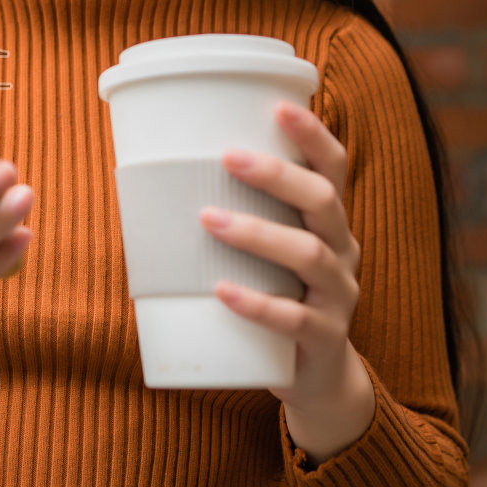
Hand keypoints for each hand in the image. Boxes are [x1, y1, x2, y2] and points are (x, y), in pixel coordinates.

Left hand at [199, 101, 374, 457]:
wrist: (316, 380)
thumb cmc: (275, 296)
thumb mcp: (265, 255)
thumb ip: (229, 217)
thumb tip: (144, 178)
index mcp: (329, 223)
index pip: (333, 169)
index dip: (312, 135)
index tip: (278, 106)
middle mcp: (343, 252)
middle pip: (323, 202)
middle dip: (277, 175)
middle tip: (228, 157)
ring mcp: (338, 297)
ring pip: (310, 255)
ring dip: (257, 233)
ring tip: (208, 219)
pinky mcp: (323, 340)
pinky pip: (294, 320)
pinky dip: (256, 304)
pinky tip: (222, 291)